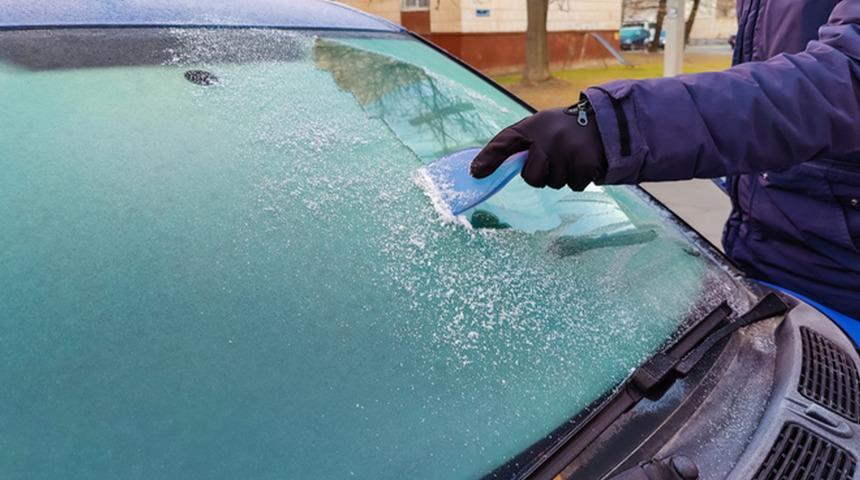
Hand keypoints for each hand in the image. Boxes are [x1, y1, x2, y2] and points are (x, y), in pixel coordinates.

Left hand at [470, 101, 606, 190]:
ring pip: (554, 183)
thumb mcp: (538, 129)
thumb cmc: (563, 129)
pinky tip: (582, 161)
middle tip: (552, 159)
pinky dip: (578, 178)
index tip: (476, 173)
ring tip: (570, 156)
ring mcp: (566, 150)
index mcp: (533, 126)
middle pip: (531, 177)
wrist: (605, 122)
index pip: (505, 141)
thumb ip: (513, 147)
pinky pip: (574, 185)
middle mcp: (548, 137)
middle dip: (539, 175)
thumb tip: (478, 170)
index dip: (489, 158)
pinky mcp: (585, 163)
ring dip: (561, 176)